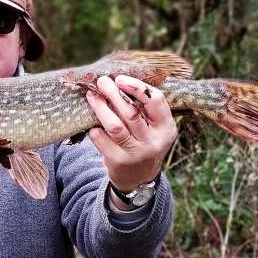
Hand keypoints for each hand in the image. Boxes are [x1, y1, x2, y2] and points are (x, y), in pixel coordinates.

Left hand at [85, 75, 176, 194]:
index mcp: (166, 127)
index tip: (120, 79)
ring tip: (92, 96)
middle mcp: (154, 141)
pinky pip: (102, 140)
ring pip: (115, 126)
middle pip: (131, 112)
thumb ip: (144, 108)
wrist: (138, 178)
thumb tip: (118, 79)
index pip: (155, 101)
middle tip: (102, 82)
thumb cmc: (143, 142)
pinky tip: (91, 122)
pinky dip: (94, 129)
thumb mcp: (154, 128)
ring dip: (101, 108)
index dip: (136, 87)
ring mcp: (136, 153)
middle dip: (113, 94)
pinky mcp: (119, 162)